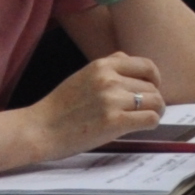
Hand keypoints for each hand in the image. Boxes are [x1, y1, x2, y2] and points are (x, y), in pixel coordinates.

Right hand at [33, 52, 166, 153]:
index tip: (150, 89)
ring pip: (156, 102)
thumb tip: (136, 67)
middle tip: (146, 110)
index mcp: (102, 65)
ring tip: (145, 118)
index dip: (154, 79)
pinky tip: (141, 127)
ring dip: (155, 111)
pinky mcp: (114, 122)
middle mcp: (109, 79)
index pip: (146, 66)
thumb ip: (109, 68)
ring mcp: (112, 100)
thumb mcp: (83, 76)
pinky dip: (151, 123)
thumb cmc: (60, 107)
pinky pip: (150, 119)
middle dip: (153, 99)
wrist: (39, 129)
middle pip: (152, 87)